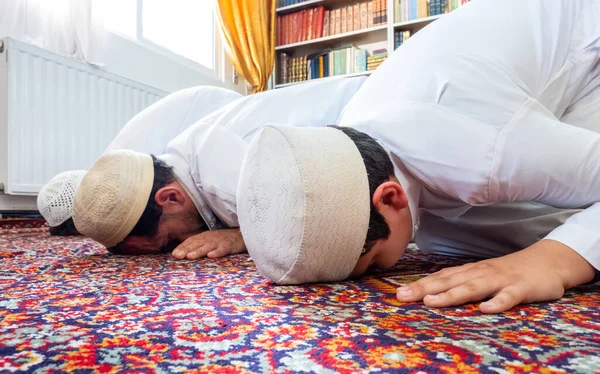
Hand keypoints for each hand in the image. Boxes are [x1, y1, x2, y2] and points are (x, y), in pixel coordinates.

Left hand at [171, 229, 245, 259]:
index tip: (174, 254)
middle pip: (197, 243)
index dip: (182, 247)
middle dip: (186, 249)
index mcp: (205, 236)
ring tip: (190, 256)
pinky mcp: (230, 245)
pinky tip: (211, 255)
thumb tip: (185, 254)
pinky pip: (223, 249)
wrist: (242, 236)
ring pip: (207, 246)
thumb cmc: (224, 240)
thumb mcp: (210, 241)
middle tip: (177, 256)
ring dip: (198, 251)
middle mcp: (210, 238)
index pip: (191, 241)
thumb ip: (199, 246)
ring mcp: (220, 241)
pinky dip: (217, 252)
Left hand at [396, 239, 595, 312]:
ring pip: (473, 287)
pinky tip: (485, 309)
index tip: (397, 293)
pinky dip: (497, 302)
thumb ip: (461, 282)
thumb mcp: (482, 275)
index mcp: (470, 271)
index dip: (419, 285)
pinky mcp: (521, 288)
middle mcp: (480, 273)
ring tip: (431, 302)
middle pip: (449, 281)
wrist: (547, 261)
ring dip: (451, 294)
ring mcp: (500, 280)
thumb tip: (432, 290)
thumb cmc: (509, 271)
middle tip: (402, 297)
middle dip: (425, 289)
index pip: (440, 278)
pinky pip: (508, 296)